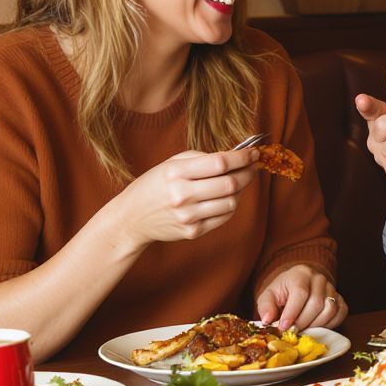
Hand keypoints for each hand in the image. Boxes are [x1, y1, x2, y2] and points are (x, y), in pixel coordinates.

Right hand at [116, 148, 257, 248]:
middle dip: (248, 173)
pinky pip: (224, 217)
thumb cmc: (154, 185)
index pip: (219, 163)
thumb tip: (234, 157)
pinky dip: (230, 206)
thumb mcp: (170, 164)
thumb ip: (201, 158)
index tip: (254, 153)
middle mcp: (182, 195)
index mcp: (176, 173)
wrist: (132, 218)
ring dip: (240, 191)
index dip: (242, 158)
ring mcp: (188, 216)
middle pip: (230, 184)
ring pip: (231, 202)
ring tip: (236, 182)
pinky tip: (226, 198)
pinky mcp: (192, 231)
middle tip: (253, 167)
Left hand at [255, 264, 346, 330]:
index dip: (292, 312)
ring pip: (330, 309)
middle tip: (293, 331)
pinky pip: (340, 314)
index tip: (284, 327)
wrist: (298, 287)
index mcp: (300, 274)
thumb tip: (267, 320)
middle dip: (303, 322)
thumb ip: (265, 306)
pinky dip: (329, 325)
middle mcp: (319, 278)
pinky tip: (316, 326)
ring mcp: (332, 288)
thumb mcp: (269, 296)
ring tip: (303, 329)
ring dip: (316, 324)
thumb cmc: (283, 292)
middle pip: (317, 303)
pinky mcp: (340, 300)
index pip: (301, 293)